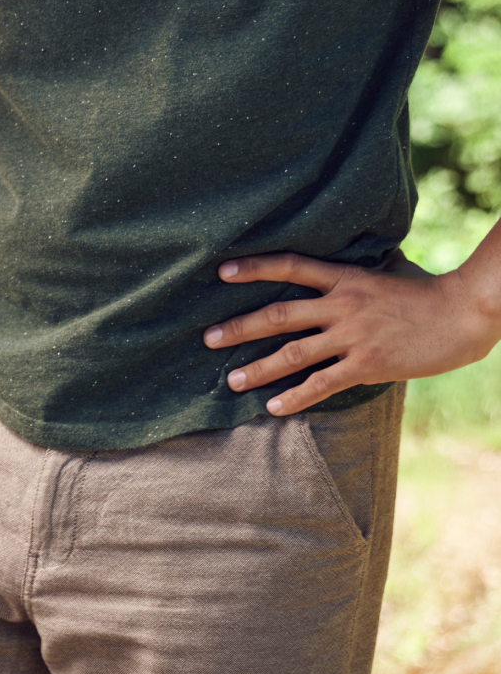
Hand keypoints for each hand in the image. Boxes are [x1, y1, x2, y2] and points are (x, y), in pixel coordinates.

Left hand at [202, 251, 500, 415]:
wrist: (465, 313)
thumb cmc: (428, 293)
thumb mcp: (385, 274)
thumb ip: (353, 278)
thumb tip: (333, 275)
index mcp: (345, 278)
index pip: (291, 266)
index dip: (254, 267)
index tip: (221, 272)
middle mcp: (342, 305)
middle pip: (278, 314)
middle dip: (239, 327)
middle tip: (208, 339)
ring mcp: (353, 336)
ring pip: (293, 353)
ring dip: (259, 368)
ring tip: (232, 381)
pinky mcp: (367, 364)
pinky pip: (322, 383)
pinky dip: (295, 396)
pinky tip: (273, 407)